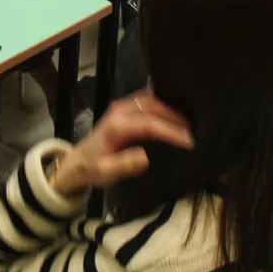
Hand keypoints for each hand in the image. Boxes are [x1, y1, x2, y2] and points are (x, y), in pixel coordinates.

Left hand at [50, 91, 191, 196]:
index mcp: (116, 126)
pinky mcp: (124, 106)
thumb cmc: (93, 168)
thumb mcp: (106, 172)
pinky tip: (175, 111)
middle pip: (153, 107)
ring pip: (150, 99)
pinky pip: (146, 99)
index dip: (171, 131)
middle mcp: (119, 110)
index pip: (150, 124)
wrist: (78, 161)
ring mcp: (121, 106)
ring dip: (170, 108)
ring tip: (189, 121)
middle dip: (175, 117)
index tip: (190, 141)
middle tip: (195, 130)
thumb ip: (125, 164)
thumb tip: (146, 157)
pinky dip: (162, 103)